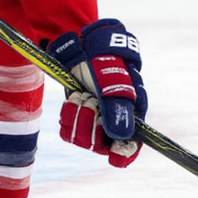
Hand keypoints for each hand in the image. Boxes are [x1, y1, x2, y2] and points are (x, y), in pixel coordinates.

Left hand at [46, 19, 147, 167]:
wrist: (81, 44)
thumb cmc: (105, 60)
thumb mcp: (114, 80)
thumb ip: (118, 108)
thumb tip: (121, 138)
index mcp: (130, 115)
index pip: (129, 148)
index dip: (123, 153)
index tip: (113, 151)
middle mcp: (111, 122)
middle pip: (101, 146)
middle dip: (93, 124)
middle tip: (92, 100)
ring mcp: (92, 120)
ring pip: (83, 140)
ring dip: (79, 117)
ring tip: (81, 95)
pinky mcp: (74, 116)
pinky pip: (67, 131)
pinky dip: (68, 116)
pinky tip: (72, 100)